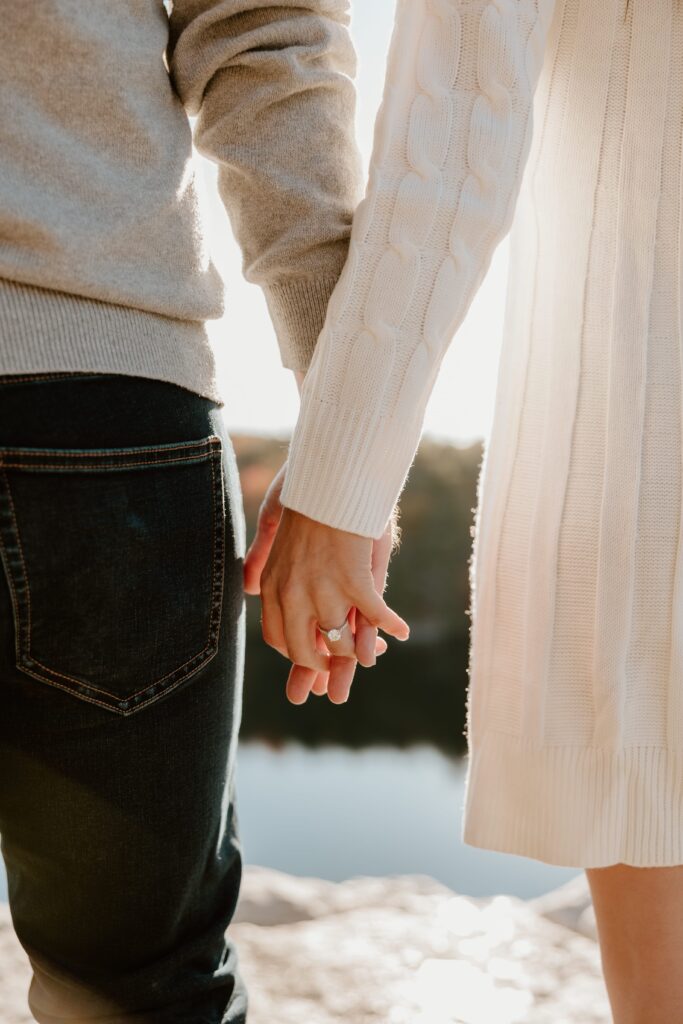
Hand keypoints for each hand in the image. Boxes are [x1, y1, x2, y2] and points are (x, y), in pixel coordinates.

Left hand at [258, 504, 408, 704]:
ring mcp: (324, 591)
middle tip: (339, 670)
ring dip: (360, 651)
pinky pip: (375, 616)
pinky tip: (402, 631)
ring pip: (341, 643)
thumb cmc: (304, 497)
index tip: (315, 659)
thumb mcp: (270, 530)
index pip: (279, 639)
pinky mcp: (354, 582)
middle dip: (325, 665)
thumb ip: (260, 559)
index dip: (299, 655)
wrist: (328, 478)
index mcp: (273, 586)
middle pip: (305, 651)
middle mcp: (294, 596)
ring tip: (374, 652)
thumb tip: (246, 585)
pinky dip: (391, 625)